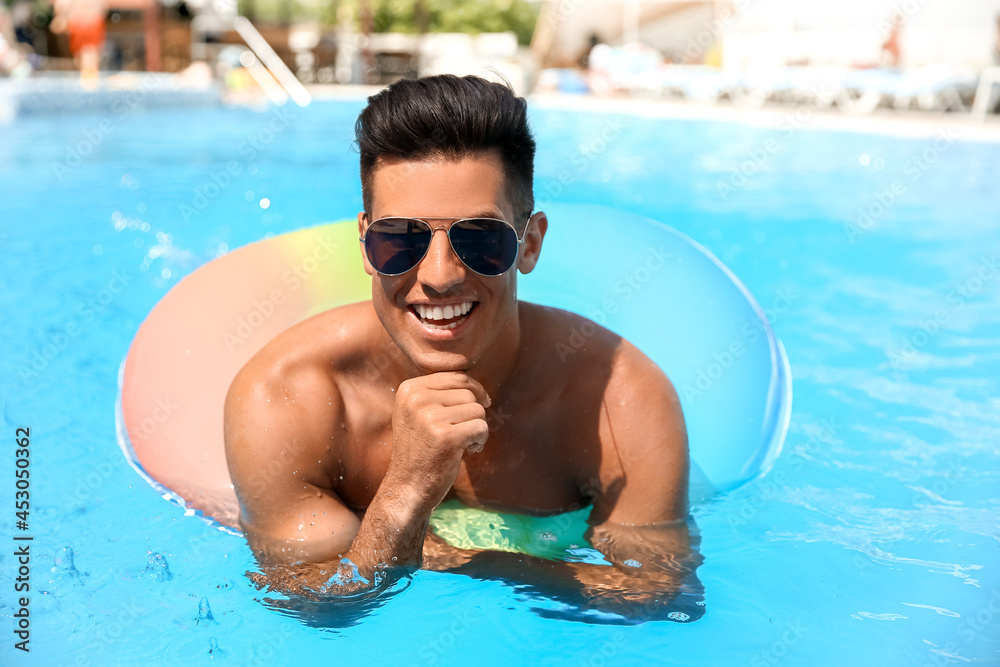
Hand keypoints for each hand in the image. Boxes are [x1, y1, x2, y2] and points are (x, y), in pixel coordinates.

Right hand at [383, 372, 490, 513]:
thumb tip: (476, 385)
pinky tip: (468, 450)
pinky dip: (481, 440)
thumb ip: (438, 393)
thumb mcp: (417, 413)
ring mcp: (430, 418)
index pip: (456, 376)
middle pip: (468, 393)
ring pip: (477, 410)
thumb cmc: (419, 449)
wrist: (408, 487)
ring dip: (478, 428)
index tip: (481, 403)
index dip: (474, 389)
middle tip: (465, 432)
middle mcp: (416, 399)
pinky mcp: (446, 437)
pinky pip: (481, 427)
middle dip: (474, 413)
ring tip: (464, 443)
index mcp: (409, 389)